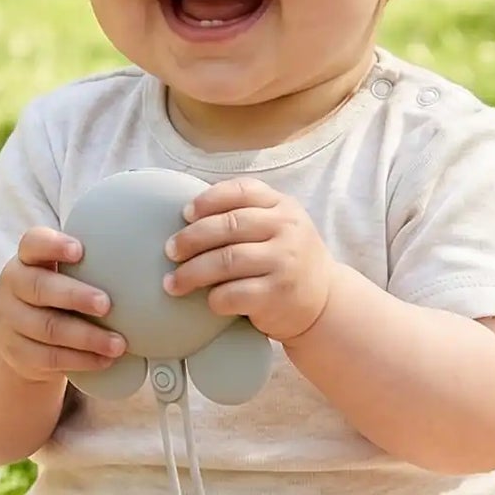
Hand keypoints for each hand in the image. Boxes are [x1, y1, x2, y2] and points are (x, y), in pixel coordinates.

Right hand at [0, 227, 127, 383]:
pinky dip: (81, 359)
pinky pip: (51, 357)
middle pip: (40, 288)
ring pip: (48, 328)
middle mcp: (13, 286)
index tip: (79, 251)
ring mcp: (11, 320)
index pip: (33, 243)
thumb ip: (90, 264)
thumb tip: (145, 256)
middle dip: (75, 296)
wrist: (22, 340)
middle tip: (107, 304)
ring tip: (118, 343)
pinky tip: (104, 360)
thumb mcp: (62, 275)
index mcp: (26, 259)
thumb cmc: (56, 298)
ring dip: (87, 337)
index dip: (53, 245)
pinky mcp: (18, 351)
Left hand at [163, 177, 334, 344]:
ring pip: (225, 261)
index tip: (184, 214)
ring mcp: (285, 261)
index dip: (208, 200)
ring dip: (191, 273)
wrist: (325, 303)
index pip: (241, 191)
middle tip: (170, 251)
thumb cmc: (286, 260)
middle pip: (228, 226)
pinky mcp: (278, 294)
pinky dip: (214, 298)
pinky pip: (233, 293)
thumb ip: (246, 214)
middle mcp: (287, 229)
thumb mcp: (279, 226)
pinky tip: (208, 301)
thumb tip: (186, 215)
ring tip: (173, 283)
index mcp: (283, 206)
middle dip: (191, 239)